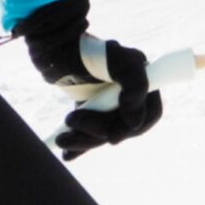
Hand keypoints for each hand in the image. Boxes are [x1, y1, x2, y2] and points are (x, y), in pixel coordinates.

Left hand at [15, 0, 162, 161]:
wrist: (54, 50)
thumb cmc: (86, 50)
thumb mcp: (117, 59)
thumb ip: (136, 85)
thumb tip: (135, 122)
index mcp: (142, 81)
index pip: (150, 113)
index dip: (134, 127)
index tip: (112, 136)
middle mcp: (127, 95)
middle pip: (123, 127)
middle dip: (98, 131)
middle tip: (71, 120)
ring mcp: (109, 105)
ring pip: (104, 134)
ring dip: (83, 139)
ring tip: (62, 137)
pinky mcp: (91, 112)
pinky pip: (89, 136)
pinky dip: (79, 147)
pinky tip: (68, 154)